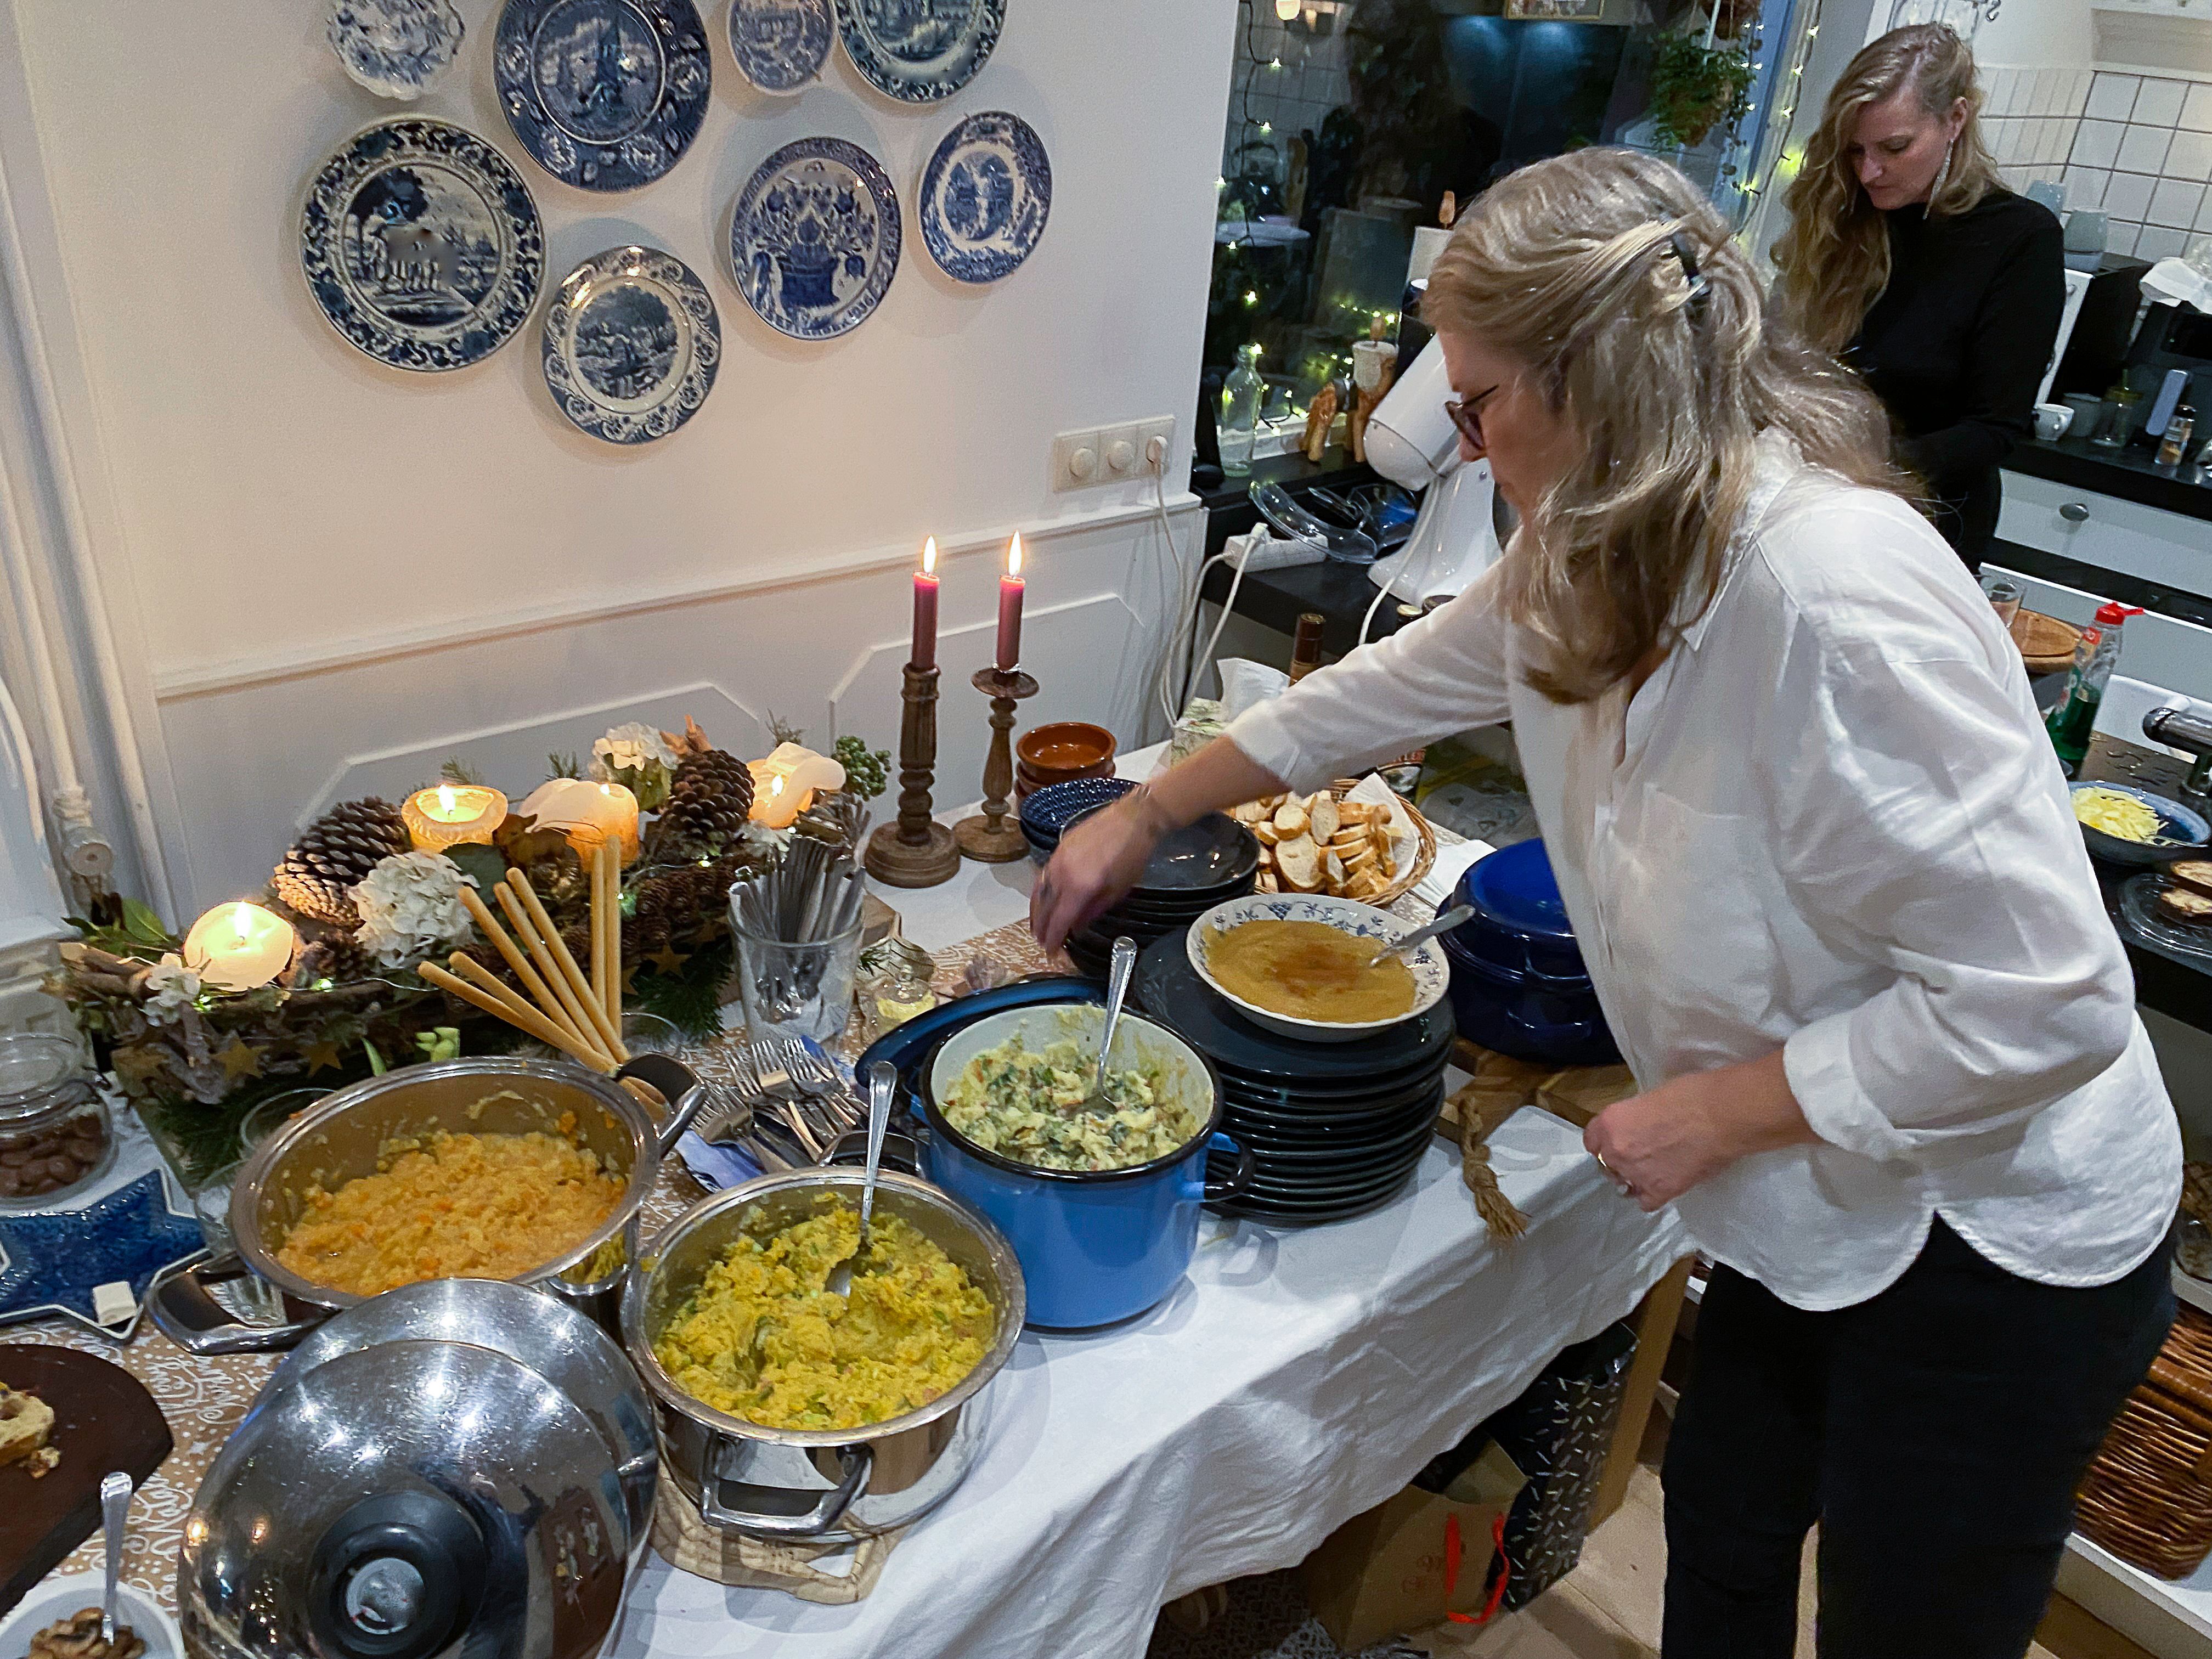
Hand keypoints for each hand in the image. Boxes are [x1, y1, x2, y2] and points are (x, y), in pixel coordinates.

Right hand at [1030, 794, 1168, 953]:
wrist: (1132, 818)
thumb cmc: (1131, 854)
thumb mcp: (1118, 889)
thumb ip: (1094, 910)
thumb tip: (1078, 926)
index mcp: (1080, 886)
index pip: (1060, 919)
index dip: (1053, 938)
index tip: (1050, 951)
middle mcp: (1063, 873)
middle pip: (1044, 907)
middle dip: (1041, 928)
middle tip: (1041, 942)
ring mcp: (1057, 859)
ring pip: (1038, 891)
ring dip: (1035, 911)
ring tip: (1036, 925)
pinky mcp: (1058, 848)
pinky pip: (1043, 875)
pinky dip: (1039, 891)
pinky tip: (1042, 898)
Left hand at [1582, 1050, 1815, 1211]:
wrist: (1721, 1116)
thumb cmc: (1691, 1094)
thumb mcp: (1650, 1098)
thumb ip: (1635, 1118)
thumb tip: (1639, 1127)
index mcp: (1610, 1122)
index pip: (1591, 1140)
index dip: (1605, 1141)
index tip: (1616, 1142)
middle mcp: (1616, 1150)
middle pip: (1607, 1163)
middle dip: (1621, 1160)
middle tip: (1643, 1154)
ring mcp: (1636, 1174)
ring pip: (1625, 1185)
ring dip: (1636, 1179)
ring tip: (1657, 1171)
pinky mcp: (1660, 1192)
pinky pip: (1646, 1202)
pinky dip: (1653, 1197)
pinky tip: (1665, 1186)